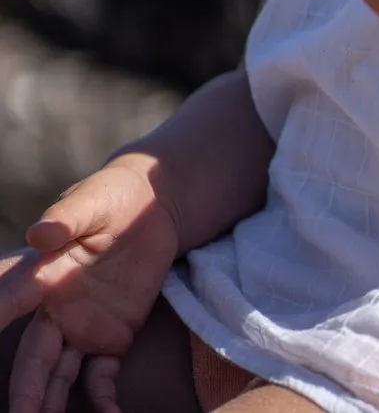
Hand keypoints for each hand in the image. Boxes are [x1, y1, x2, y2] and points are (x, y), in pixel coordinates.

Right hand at [0, 157, 180, 412]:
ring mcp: (81, 326)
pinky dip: (102, 402)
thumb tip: (40, 233)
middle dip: (21, 392)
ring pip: (56, 376)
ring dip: (47, 405)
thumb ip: (67, 218)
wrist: (153, 205)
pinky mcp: (112, 338)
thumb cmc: (114, 197)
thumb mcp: (95, 200)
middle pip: (32, 357)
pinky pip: (100, 378)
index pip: (9, 298)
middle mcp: (55, 308)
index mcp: (44, 273)